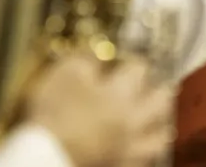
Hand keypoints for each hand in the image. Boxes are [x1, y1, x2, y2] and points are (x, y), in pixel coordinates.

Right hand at [24, 53, 172, 166]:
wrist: (43, 157)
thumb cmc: (54, 115)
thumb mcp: (65, 74)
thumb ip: (85, 58)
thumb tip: (96, 49)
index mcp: (121, 92)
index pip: (138, 68)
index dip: (133, 60)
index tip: (127, 60)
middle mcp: (132, 119)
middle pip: (161, 101)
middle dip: (161, 91)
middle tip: (161, 87)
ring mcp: (128, 147)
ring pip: (159, 137)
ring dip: (160, 127)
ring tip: (162, 124)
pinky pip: (142, 162)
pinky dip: (144, 156)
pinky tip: (139, 153)